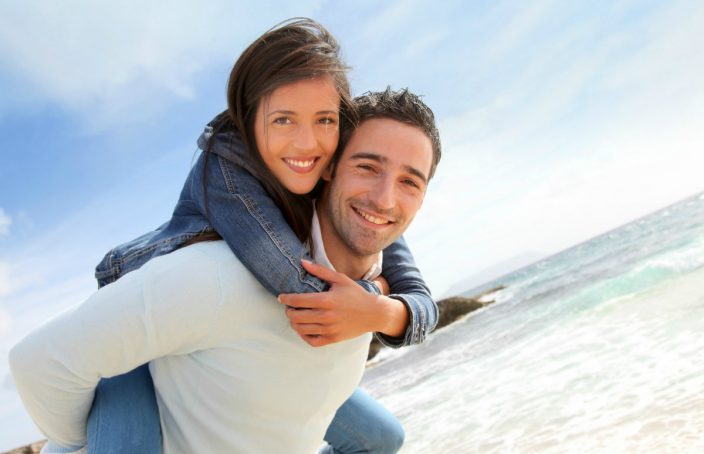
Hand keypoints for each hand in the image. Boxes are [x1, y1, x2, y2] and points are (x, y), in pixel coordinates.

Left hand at [277, 260, 404, 346]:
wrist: (373, 313)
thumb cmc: (356, 294)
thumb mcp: (340, 279)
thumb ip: (320, 271)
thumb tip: (302, 262)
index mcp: (327, 300)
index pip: (299, 300)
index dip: (286, 299)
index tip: (281, 297)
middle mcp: (327, 316)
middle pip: (297, 317)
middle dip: (288, 311)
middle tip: (288, 307)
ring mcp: (330, 329)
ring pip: (302, 329)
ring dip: (294, 323)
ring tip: (294, 317)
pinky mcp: (333, 339)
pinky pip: (312, 341)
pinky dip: (303, 336)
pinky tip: (303, 328)